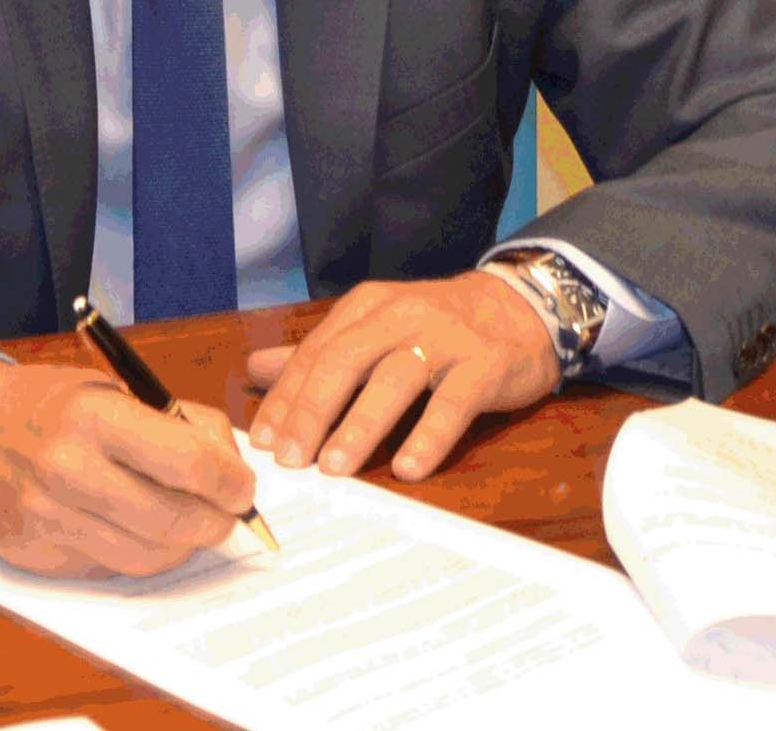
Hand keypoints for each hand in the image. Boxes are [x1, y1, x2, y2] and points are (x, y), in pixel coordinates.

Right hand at [0, 358, 256, 577]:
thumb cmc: (45, 406)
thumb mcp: (109, 388)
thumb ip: (174, 421)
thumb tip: (229, 466)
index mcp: (92, 417)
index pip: (188, 463)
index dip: (231, 482)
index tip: (241, 486)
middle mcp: (68, 470)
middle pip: (175, 521)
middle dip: (216, 522)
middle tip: (224, 512)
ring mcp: (50, 518)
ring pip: (148, 557)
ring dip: (180, 545)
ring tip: (183, 523)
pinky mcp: (38, 555)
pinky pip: (110, 569)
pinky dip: (134, 553)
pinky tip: (131, 529)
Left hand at [246, 270, 559, 480]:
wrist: (521, 307)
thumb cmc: (437, 327)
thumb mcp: (374, 327)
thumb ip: (319, 351)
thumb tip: (254, 368)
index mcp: (365, 308)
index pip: (314, 354)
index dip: (285, 398)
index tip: (262, 442)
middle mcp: (399, 316)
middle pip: (344, 363)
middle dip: (311, 413)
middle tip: (290, 459)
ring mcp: (444, 338)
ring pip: (393, 381)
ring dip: (359, 427)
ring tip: (334, 468)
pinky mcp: (485, 364)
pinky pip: (452, 403)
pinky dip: (427, 436)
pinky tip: (407, 468)